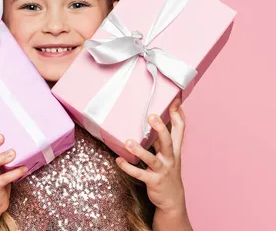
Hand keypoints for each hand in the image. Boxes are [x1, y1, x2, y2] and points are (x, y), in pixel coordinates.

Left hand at [115, 94, 188, 213]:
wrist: (172, 200)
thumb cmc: (168, 171)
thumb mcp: (170, 153)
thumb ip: (164, 138)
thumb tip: (157, 119)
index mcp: (174, 149)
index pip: (180, 129)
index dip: (178, 114)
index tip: (175, 98)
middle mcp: (170, 158)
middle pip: (168, 141)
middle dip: (161, 129)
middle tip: (151, 116)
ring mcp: (162, 170)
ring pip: (152, 159)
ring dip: (140, 151)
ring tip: (128, 142)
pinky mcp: (153, 181)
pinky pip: (139, 174)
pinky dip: (128, 167)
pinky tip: (118, 160)